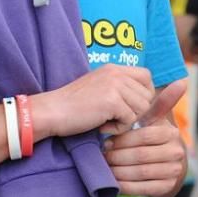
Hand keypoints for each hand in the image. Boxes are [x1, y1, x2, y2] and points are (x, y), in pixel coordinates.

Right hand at [31, 64, 154, 139]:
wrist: (50, 111)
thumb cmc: (73, 105)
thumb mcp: (100, 87)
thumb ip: (120, 88)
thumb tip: (147, 100)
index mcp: (114, 68)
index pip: (146, 76)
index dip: (144, 94)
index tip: (130, 106)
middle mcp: (117, 73)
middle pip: (147, 96)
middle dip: (135, 111)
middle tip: (114, 117)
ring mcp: (115, 86)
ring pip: (142, 109)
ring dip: (127, 120)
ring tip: (107, 121)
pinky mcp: (112, 101)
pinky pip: (130, 120)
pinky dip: (119, 128)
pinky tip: (102, 126)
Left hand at [103, 80, 187, 196]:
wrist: (165, 167)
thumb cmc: (152, 140)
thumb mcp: (155, 122)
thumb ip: (162, 103)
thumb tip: (182, 81)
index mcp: (171, 133)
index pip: (145, 135)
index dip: (122, 139)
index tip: (106, 140)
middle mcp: (176, 152)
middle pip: (140, 155)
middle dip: (117, 156)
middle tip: (103, 155)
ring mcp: (173, 171)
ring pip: (140, 172)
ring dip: (118, 170)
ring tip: (106, 166)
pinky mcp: (167, 187)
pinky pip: (142, 188)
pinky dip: (125, 185)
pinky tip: (114, 181)